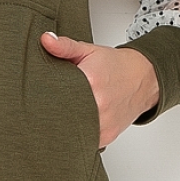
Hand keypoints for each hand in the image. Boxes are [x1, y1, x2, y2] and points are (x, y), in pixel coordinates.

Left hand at [40, 32, 159, 147]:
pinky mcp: (106, 136)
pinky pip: (85, 141)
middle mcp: (99, 105)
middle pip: (62, 114)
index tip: (35, 96)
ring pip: (72, 131)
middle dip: (51, 112)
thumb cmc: (115, 66)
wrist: (143, 78)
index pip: (56, 93)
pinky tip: (73, 125)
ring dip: (64, 125)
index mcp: (91, 81)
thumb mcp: (89, 51)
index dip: (43, 95)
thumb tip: (45, 40)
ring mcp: (103, 123)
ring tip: (58, 116)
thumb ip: (65, 46)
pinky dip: (77, 135)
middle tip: (41, 108)